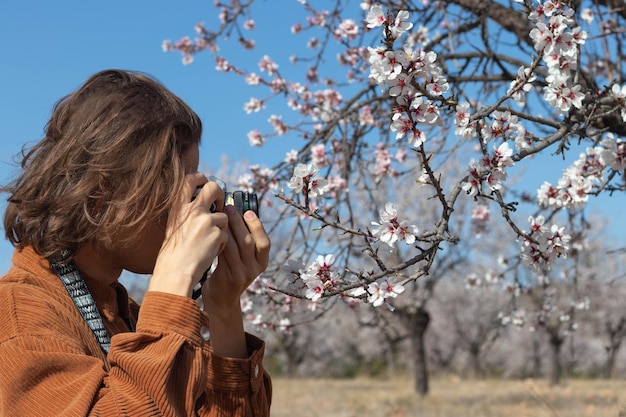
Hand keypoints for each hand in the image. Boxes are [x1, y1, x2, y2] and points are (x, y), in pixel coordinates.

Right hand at [149, 174, 227, 296]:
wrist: (175, 271)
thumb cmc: (173, 253)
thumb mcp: (174, 226)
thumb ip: (187, 213)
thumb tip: (204, 204)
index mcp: (178, 207)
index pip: (190, 180)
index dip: (200, 178)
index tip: (205, 182)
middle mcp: (192, 209)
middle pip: (213, 187)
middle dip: (220, 193)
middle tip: (220, 205)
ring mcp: (205, 220)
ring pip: (224, 216)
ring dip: (221, 229)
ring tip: (209, 243)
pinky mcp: (216, 233)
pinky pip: (226, 235)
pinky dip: (221, 244)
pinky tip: (210, 252)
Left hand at [201, 206, 270, 319]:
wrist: (221, 300)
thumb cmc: (229, 273)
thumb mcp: (242, 260)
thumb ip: (243, 243)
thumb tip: (237, 214)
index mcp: (262, 263)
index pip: (264, 242)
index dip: (257, 226)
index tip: (248, 211)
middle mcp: (255, 269)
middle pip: (248, 241)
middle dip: (238, 222)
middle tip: (228, 207)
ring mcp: (243, 274)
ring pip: (235, 246)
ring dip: (226, 228)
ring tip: (218, 215)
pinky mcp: (229, 277)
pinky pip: (224, 254)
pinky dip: (218, 241)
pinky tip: (211, 231)